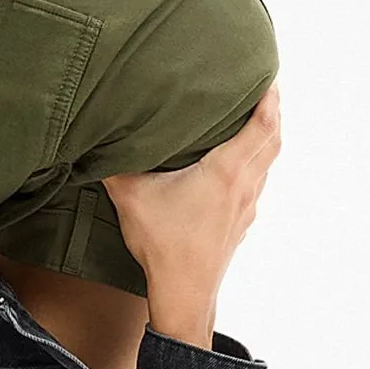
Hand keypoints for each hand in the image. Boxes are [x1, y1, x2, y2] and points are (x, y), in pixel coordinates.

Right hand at [100, 82, 281, 292]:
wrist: (184, 294)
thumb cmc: (163, 244)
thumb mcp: (131, 196)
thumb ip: (114, 162)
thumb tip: (96, 135)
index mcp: (226, 171)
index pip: (262, 126)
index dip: (270, 98)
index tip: (268, 74)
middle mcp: (244, 185)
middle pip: (273, 139)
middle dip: (273, 109)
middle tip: (265, 84)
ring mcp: (246, 205)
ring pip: (267, 162)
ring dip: (266, 135)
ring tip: (254, 114)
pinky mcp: (241, 221)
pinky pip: (257, 180)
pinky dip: (256, 160)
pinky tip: (237, 160)